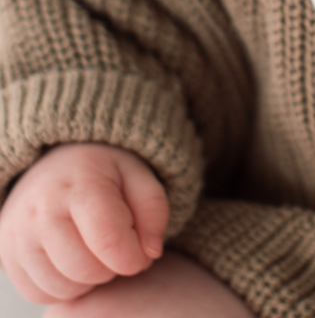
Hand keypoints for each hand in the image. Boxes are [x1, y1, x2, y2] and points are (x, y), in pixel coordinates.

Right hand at [0, 142, 168, 304]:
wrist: (56, 165)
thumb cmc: (105, 173)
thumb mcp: (139, 176)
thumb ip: (154, 210)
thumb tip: (151, 252)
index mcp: (82, 183)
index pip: (109, 240)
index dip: (134, 258)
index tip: (141, 252)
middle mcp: (43, 208)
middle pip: (86, 269)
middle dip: (112, 268)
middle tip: (116, 248)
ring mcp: (18, 233)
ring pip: (63, 287)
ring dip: (88, 280)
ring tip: (96, 253)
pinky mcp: (7, 255)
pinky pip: (38, 294)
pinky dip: (63, 287)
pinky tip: (73, 262)